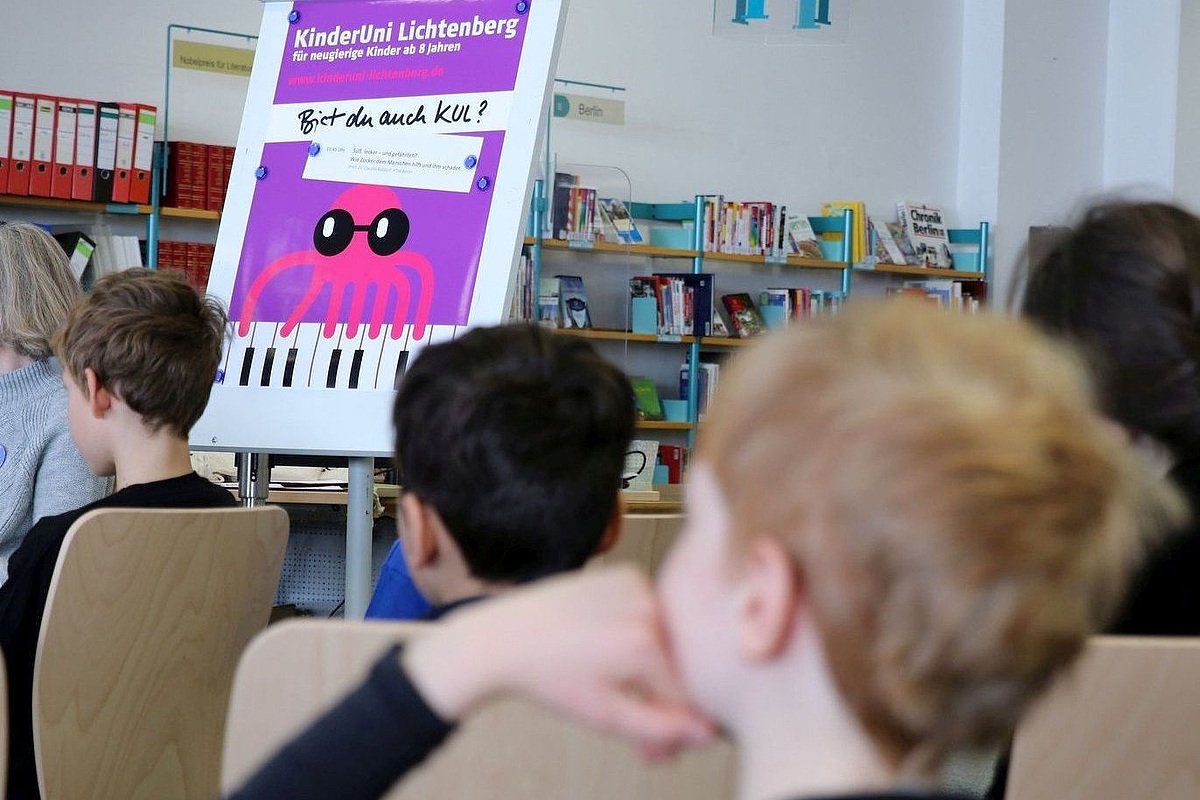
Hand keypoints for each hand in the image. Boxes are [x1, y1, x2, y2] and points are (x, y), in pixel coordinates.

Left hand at [403, 566, 713, 757]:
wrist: (506, 636)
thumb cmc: (549, 676)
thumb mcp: (606, 715)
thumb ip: (662, 728)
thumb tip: (707, 734)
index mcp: (645, 644)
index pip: (689, 694)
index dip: (676, 727)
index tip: (659, 747)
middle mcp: (648, 606)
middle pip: (681, 664)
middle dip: (664, 701)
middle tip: (639, 730)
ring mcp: (639, 583)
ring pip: (670, 639)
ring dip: (655, 668)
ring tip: (619, 684)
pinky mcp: (627, 573)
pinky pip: (653, 612)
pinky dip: (642, 633)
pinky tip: (612, 648)